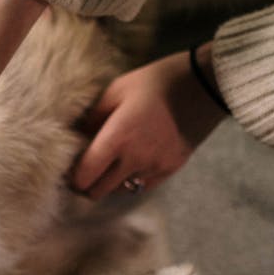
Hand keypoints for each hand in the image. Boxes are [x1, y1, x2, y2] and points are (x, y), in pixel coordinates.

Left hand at [71, 45, 225, 198]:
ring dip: (109, 183)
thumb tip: (76, 137)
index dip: (73, 179)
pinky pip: (141, 187)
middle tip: (83, 173)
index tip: (69, 171)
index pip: (84, 176)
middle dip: (87, 185)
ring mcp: (154, 167)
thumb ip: (92, 118)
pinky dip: (130, 181)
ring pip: (119, 191)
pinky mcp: (170, 170)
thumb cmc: (156, 82)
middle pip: (98, 192)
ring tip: (107, 166)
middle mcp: (134, 159)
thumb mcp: (117, 90)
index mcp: (117, 138)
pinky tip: (128, 165)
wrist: (204, 86)